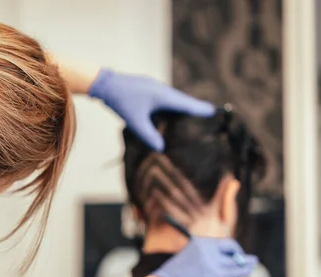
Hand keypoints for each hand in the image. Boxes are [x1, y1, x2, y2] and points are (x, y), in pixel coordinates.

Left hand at [89, 69, 215, 150]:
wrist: (106, 84)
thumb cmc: (121, 101)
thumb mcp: (135, 121)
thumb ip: (148, 135)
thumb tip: (161, 148)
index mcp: (163, 95)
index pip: (186, 104)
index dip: (200, 109)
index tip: (214, 112)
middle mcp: (162, 90)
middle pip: (183, 101)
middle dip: (194, 108)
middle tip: (208, 115)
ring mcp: (155, 89)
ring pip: (174, 100)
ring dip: (183, 107)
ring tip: (193, 117)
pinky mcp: (148, 90)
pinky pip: (166, 99)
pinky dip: (172, 107)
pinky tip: (171, 115)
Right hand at [152, 237, 256, 276]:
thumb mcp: (187, 259)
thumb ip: (202, 258)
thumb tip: (217, 264)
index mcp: (198, 242)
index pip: (220, 243)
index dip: (230, 248)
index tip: (233, 254)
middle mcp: (206, 248)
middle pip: (230, 247)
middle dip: (239, 253)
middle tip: (245, 259)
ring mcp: (211, 261)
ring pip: (234, 260)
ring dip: (246, 263)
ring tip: (253, 263)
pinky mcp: (214, 274)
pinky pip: (234, 271)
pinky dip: (243, 271)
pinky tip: (247, 271)